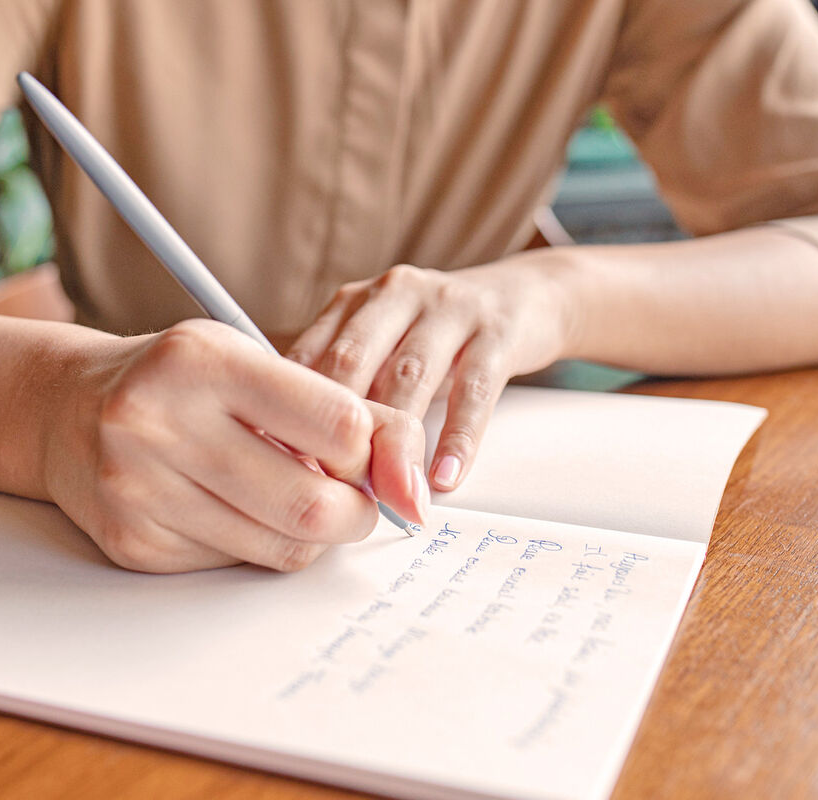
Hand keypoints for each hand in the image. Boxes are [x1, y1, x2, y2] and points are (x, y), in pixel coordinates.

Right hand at [41, 319, 427, 572]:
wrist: (67, 410)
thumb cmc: (182, 381)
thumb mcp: (257, 364)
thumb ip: (349, 412)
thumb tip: (417, 489)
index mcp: (204, 359)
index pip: (338, 423)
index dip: (373, 452)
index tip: (372, 459)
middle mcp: (159, 421)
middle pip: (314, 503)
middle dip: (358, 512)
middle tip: (353, 500)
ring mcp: (139, 488)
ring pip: (282, 547)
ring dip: (313, 534)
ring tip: (296, 498)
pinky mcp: (134, 543)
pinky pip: (237, 565)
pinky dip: (258, 544)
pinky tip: (235, 510)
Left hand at [287, 260, 568, 490]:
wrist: (531, 296)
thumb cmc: (440, 336)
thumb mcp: (386, 345)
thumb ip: (346, 385)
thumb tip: (297, 456)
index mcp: (356, 301)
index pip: (309, 356)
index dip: (291, 413)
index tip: (286, 469)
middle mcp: (396, 294)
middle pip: (351, 363)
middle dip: (335, 429)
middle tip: (328, 491)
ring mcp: (449, 308)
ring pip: (409, 377)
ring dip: (394, 442)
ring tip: (386, 495)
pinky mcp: (498, 331)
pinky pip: (473, 390)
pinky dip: (456, 438)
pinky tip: (444, 477)